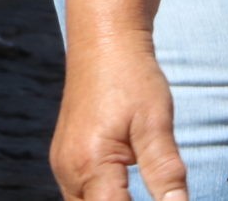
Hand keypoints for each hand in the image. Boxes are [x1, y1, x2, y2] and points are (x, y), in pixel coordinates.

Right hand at [52, 38, 187, 200]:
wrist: (103, 42)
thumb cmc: (131, 77)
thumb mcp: (156, 123)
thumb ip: (165, 171)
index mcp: (90, 164)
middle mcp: (68, 171)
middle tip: (157, 197)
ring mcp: (62, 166)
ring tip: (138, 194)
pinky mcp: (64, 159)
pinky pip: (78, 194)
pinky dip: (101, 198)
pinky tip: (122, 192)